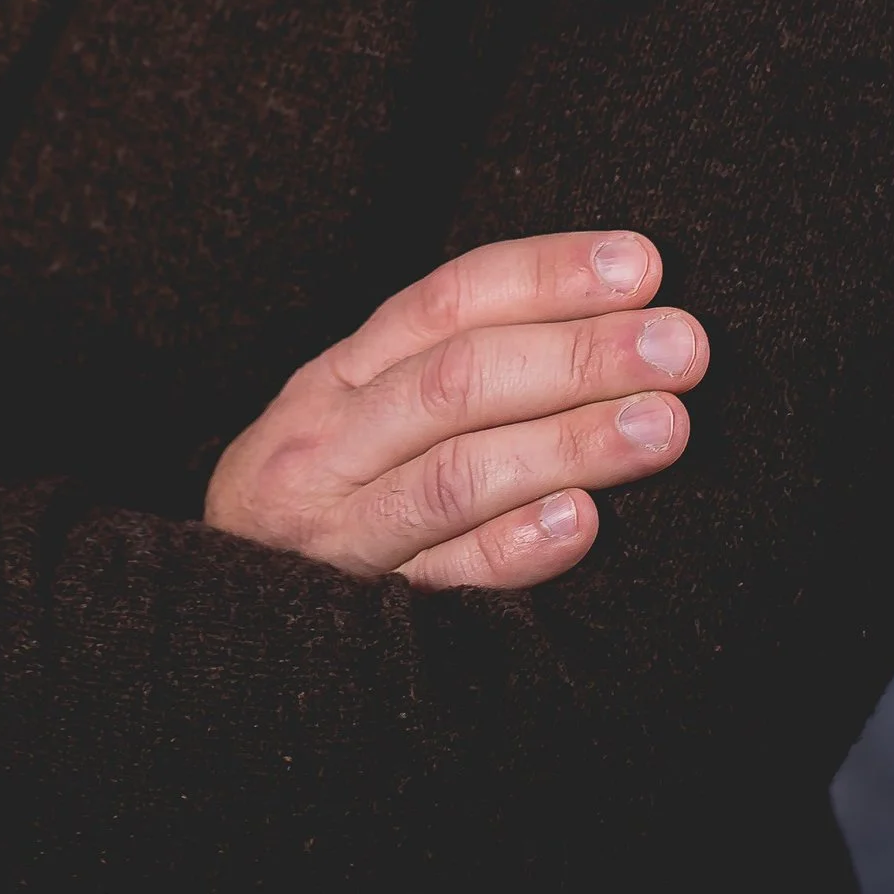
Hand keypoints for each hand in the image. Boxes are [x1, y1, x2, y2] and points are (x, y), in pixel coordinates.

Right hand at [204, 231, 706, 589]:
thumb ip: (445, 368)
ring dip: (570, 442)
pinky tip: (583, 525)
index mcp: (338, 377)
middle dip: (581, 354)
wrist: (208, 629)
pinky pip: (442, 579)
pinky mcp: (356, 619)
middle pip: (458, 379)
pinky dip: (512, 548)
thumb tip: (605, 310)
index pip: (447, 300)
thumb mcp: (357, 418)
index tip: (642, 264)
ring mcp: (336, 531)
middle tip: (684, 345)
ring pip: (457, 472)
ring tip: (667, 425)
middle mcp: (328, 441)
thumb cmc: (328, 502)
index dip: (545, 273)